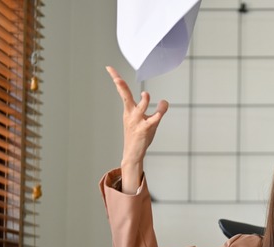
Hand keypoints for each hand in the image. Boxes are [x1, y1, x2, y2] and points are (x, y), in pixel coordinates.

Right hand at [106, 66, 168, 192]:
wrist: (133, 153)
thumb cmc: (139, 135)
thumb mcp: (144, 120)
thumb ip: (156, 110)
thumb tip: (164, 101)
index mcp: (128, 110)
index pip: (121, 91)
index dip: (116, 78)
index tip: (109, 67)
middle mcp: (131, 114)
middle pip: (125, 96)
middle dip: (120, 86)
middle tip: (115, 77)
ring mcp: (138, 121)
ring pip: (140, 107)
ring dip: (144, 100)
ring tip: (146, 95)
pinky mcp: (146, 128)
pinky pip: (155, 118)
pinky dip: (160, 111)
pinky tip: (163, 105)